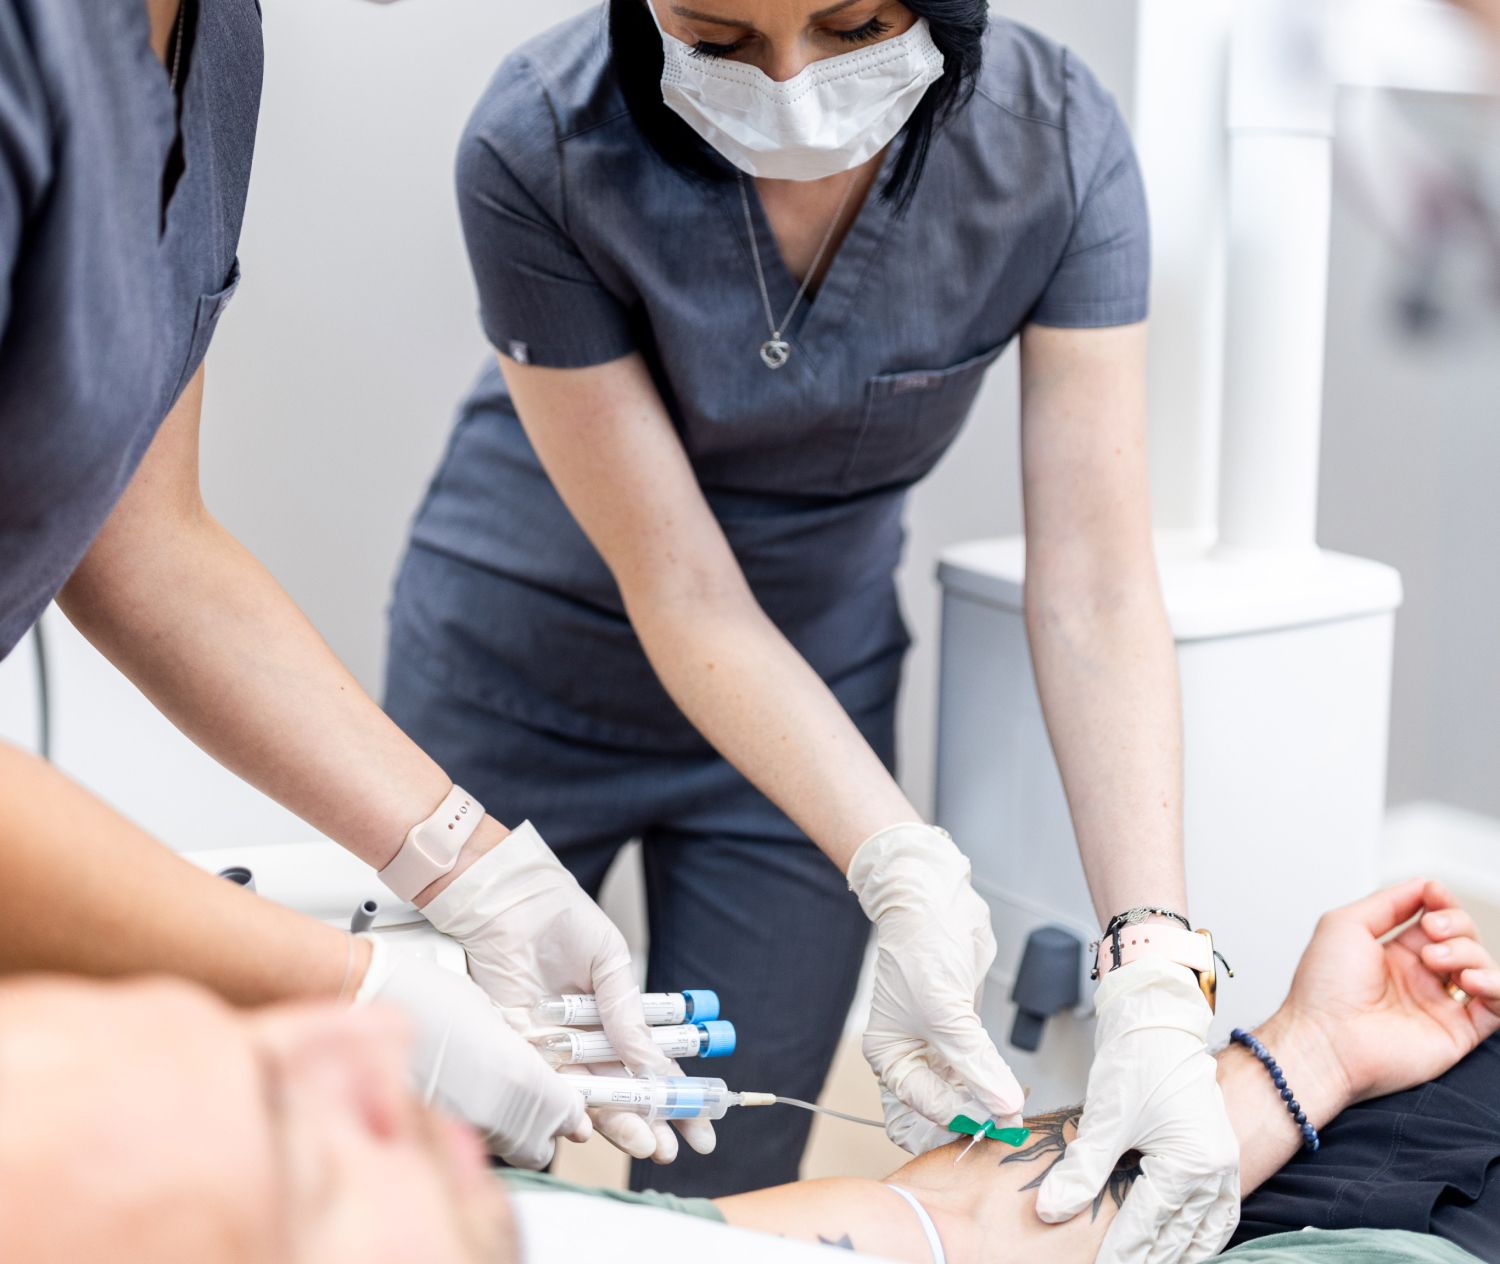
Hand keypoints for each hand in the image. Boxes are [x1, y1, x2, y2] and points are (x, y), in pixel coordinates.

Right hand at [354, 935, 589, 1168]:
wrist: (367, 999)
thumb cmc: (424, 995)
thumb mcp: (490, 1015)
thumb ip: (522, 1053)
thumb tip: (542, 1076)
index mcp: (515, 1076)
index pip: (566, 1114)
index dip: (570, 1109)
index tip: (571, 1103)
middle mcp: (490, 1112)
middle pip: (539, 1145)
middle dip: (543, 1129)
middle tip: (538, 1103)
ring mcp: (458, 1128)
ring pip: (505, 1149)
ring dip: (510, 1132)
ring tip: (495, 1098)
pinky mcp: (430, 1135)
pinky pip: (468, 1143)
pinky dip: (473, 1131)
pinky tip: (465, 1104)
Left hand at [419, 821, 713, 1162]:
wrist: (511, 902)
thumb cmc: (564, 920)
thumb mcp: (610, 962)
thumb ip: (627, 1012)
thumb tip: (652, 1062)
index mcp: (616, 1018)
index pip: (653, 1066)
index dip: (678, 1098)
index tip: (703, 1128)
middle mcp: (587, 1040)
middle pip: (623, 1091)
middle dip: (650, 1123)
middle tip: (671, 1150)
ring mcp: (555, 1047)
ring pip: (591, 1097)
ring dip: (617, 1124)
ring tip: (644, 1145)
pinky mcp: (519, 1047)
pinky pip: (546, 1086)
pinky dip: (566, 1109)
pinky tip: (587, 1127)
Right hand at [848, 824, 1025, 1154]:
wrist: (934, 900)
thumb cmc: (921, 948)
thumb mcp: (947, 1014)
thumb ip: (976, 1065)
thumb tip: (1004, 1108)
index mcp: (890, 1056)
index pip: (923, 1106)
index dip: (960, 1118)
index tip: (999, 1126)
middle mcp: (910, 1055)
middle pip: (940, 1106)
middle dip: (971, 1118)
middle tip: (1006, 1128)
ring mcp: (937, 1043)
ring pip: (963, 1091)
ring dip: (987, 1102)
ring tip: (1015, 1111)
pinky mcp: (961, 1028)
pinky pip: (977, 1067)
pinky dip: (993, 1081)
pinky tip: (1011, 1089)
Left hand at [1035, 956, 1238, 1263]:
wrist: (1158, 1018)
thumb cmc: (1136, 1059)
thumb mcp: (1105, 1118)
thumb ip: (1081, 1171)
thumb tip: (1050, 1209)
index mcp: (1190, 1162)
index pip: (1149, 1224)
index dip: (1121, 1252)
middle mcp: (1216, 1169)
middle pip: (1178, 1234)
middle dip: (1148, 1257)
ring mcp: (1223, 1162)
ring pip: (1204, 1229)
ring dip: (1180, 1252)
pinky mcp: (1218, 1153)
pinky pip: (1219, 1211)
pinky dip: (1203, 1234)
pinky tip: (1186, 1245)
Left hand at [1274, 878, 1499, 1104]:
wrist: (1325, 1040)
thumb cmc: (1323, 988)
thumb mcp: (1345, 925)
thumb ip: (1387, 902)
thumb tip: (1421, 884)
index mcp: (1393, 952)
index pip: (1436, 918)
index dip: (1441, 902)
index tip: (1433, 894)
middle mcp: (1420, 977)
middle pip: (1464, 937)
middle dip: (1456, 924)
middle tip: (1431, 932)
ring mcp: (1440, 1004)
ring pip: (1483, 966)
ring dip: (1469, 952)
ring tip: (1438, 961)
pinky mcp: (1458, 1032)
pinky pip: (1498, 1004)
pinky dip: (1495, 985)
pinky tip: (1468, 979)